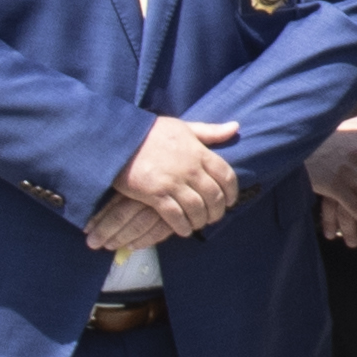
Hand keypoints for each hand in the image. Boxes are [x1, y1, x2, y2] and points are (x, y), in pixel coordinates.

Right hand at [87, 116, 240, 253]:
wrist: (120, 139)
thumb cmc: (151, 132)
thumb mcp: (184, 127)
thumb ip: (210, 132)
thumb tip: (236, 127)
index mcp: (199, 153)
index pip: (226, 176)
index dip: (232, 192)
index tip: (230, 201)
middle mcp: (190, 169)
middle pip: (214, 196)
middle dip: (217, 210)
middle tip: (214, 217)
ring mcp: (173, 182)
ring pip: (197, 208)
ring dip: (200, 220)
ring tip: (198, 224)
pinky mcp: (155, 194)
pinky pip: (175, 216)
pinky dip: (182, 226)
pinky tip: (183, 229)